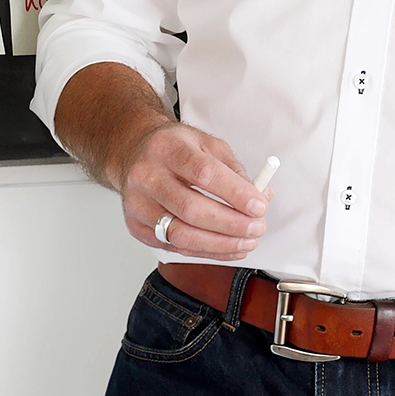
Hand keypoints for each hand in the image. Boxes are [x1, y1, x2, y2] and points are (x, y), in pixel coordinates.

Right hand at [118, 120, 269, 260]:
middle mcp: (147, 176)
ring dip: (220, 244)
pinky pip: (174, 248)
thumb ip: (233, 168)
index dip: (235, 193)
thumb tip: (260, 195)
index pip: (203, 173)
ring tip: (246, 241)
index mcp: (167, 148)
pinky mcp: (137, 227)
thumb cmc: (172, 148)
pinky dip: (206, 252)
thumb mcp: (205, 143)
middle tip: (256, 227)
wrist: (134, 152)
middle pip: (191, 208)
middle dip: (231, 223)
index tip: (259, 205)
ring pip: (181, 235)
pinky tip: (226, 247)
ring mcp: (138, 204)